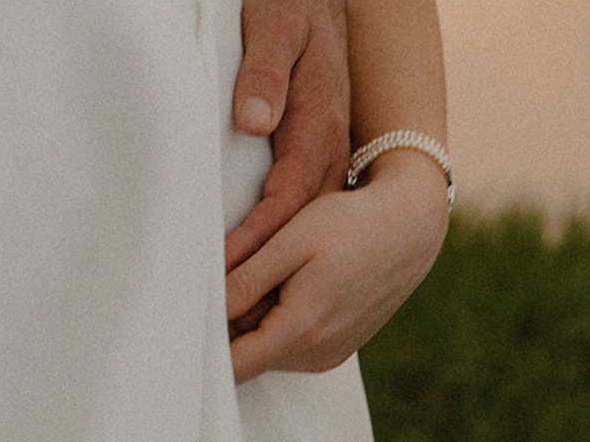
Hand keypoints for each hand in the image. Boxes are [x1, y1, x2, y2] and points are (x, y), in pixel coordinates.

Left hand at [224, 0, 349, 292]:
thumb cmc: (284, 6)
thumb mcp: (271, 26)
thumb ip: (262, 71)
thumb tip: (254, 122)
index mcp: (317, 124)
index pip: (286, 199)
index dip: (255, 241)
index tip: (223, 276)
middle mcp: (328, 147)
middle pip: (299, 225)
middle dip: (264, 271)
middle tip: (225, 313)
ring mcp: (327, 153)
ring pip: (303, 223)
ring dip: (274, 264)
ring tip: (237, 307)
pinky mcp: (317, 152)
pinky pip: (302, 208)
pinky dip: (281, 242)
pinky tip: (257, 268)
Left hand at [226, 155, 449, 379]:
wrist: (406, 227)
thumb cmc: (347, 225)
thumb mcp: (290, 241)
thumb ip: (247, 279)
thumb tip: (207, 309)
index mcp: (301, 330)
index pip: (235, 364)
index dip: (204, 344)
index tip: (183, 319)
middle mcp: (315, 354)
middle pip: (247, 354)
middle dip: (227, 321)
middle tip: (221, 273)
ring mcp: (328, 353)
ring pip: (267, 346)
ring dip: (253, 316)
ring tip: (262, 267)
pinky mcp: (335, 346)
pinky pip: (289, 340)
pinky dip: (276, 316)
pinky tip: (284, 278)